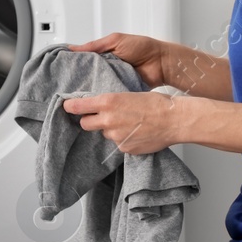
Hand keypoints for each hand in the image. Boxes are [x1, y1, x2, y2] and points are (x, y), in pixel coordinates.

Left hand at [61, 91, 191, 154]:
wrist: (174, 120)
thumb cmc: (155, 103)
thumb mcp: (128, 94)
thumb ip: (111, 102)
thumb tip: (98, 105)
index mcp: (108, 102)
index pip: (78, 106)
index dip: (71, 107)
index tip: (67, 107)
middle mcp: (108, 119)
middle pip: (85, 124)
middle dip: (89, 121)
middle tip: (99, 117)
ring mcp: (115, 136)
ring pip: (104, 134)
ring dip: (111, 130)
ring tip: (129, 124)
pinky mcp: (124, 148)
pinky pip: (118, 144)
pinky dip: (124, 140)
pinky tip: (136, 133)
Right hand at [68, 32, 171, 89]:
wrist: (162, 62)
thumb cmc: (143, 47)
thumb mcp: (116, 40)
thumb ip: (95, 45)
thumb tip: (73, 48)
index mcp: (104, 57)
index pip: (84, 63)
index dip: (74, 68)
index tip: (62, 73)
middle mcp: (107, 70)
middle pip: (89, 77)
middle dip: (81, 82)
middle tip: (67, 89)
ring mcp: (114, 81)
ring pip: (98, 88)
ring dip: (91, 91)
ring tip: (77, 97)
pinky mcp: (122, 92)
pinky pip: (110, 95)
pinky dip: (104, 98)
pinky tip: (95, 101)